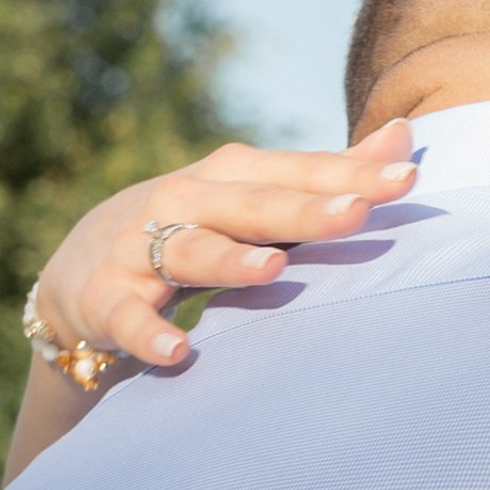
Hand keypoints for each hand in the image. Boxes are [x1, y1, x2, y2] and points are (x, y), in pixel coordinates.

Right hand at [30, 122, 421, 369]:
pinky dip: (148, 333)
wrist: (82, 269)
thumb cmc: (196, 228)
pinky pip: (128, 317)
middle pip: (251, 205)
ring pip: (189, 250)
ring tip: (272, 269)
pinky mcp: (106, 298)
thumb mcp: (255, 195)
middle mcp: (186, 202)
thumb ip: (328, 175)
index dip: (350, 174)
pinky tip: (177, 352)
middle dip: (303, 209)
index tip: (407, 176)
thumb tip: (404, 136)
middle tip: (356, 213)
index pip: (297, 173)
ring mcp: (140, 248)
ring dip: (229, 260)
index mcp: (230, 177)